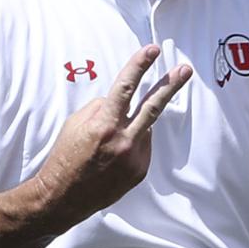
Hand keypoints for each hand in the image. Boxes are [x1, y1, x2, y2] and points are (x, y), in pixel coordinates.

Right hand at [37, 44, 191, 225]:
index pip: (125, 87)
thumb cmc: (65, 157)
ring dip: (134, 125)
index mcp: (104, 125)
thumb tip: (120, 102)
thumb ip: (101, 108)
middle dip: (171, 85)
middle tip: (185, 69)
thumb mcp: (75, 124)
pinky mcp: (139, 171)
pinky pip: (142, 146)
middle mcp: (123, 141)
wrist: (64, 197)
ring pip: (145, 127)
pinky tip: (113, 156)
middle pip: (154, 106)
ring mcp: (134, 158)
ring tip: (109, 141)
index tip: (152, 50)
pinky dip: (132, 143)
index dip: (139, 65)